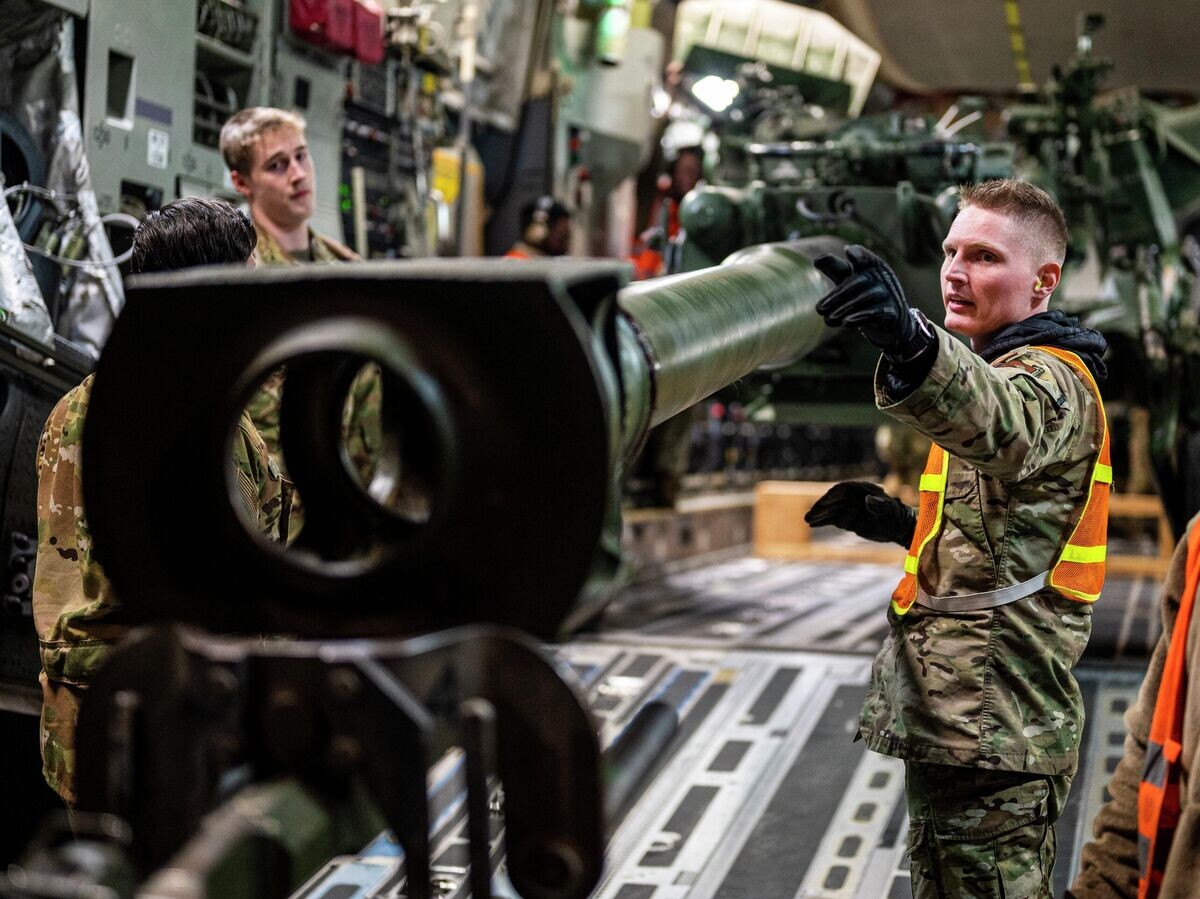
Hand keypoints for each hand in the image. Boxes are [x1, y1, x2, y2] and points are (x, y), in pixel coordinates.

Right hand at [804, 481, 915, 546]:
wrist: (898, 527)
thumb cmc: (895, 516)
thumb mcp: (888, 511)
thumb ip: (879, 505)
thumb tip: (868, 500)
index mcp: (861, 489)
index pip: (841, 490)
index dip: (831, 497)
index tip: (822, 504)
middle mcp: (852, 497)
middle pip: (832, 500)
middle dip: (821, 508)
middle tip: (811, 516)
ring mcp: (848, 508)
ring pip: (830, 511)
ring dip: (819, 515)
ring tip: (807, 520)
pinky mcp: (846, 518)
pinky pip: (832, 519)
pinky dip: (823, 522)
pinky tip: (813, 524)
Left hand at [814, 245, 932, 360]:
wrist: (891, 324)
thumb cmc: (865, 298)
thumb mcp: (849, 282)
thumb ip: (836, 270)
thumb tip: (818, 260)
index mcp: (873, 267)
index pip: (866, 258)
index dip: (859, 253)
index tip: (848, 251)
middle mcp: (883, 278)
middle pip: (859, 281)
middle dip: (837, 295)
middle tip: (818, 310)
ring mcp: (890, 295)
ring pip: (866, 298)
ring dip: (845, 308)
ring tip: (827, 320)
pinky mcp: (893, 312)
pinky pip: (877, 313)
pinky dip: (861, 317)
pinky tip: (846, 323)